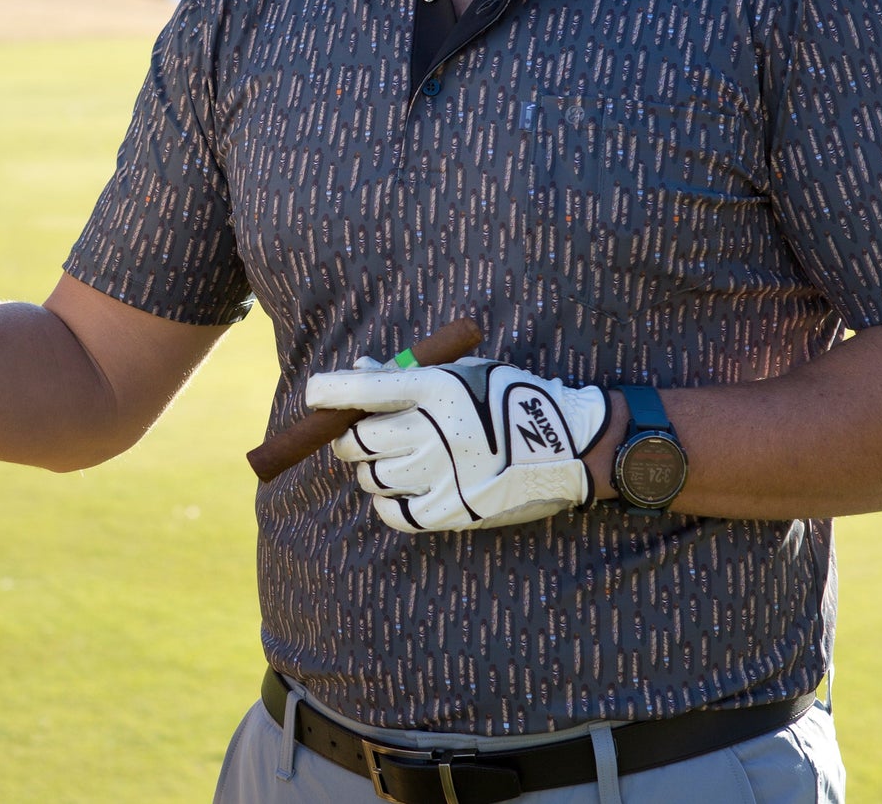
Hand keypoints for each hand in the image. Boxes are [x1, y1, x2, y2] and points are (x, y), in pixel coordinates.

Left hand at [305, 358, 610, 532]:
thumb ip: (408, 372)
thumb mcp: (463, 370)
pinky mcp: (450, 511)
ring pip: (370, 476)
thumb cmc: (510, 398)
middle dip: (350, 435)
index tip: (314, 396)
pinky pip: (392, 513)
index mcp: (433, 388)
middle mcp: (431, 431)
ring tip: (395, 461)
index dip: (327, 393)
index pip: (359, 391)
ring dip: (371, 469)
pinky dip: (388, 502)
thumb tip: (360, 369)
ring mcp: (440, 475)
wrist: (567, 445)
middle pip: (356, 439)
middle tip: (364, 434)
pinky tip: (402, 491)